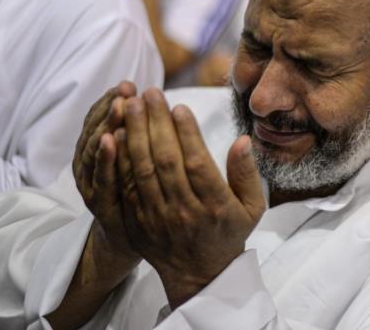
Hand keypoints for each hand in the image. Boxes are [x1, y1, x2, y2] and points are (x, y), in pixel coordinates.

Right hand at [73, 82, 139, 259]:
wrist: (134, 242)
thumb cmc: (141, 195)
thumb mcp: (136, 161)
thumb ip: (135, 130)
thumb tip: (142, 94)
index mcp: (99, 153)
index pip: (99, 121)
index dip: (109, 102)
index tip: (126, 85)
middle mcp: (90, 169)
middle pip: (94, 132)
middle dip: (108, 109)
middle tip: (124, 91)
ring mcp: (93, 189)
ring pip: (93, 154)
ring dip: (104, 128)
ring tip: (118, 107)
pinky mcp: (103, 208)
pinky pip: (101, 182)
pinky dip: (104, 161)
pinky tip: (112, 141)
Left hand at [116, 89, 265, 308]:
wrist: (200, 275)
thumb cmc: (229, 233)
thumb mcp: (252, 207)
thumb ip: (247, 173)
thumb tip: (243, 140)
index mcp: (215, 207)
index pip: (197, 163)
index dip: (186, 133)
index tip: (179, 106)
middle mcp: (184, 212)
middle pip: (165, 162)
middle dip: (155, 123)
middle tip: (149, 93)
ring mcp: (157, 219)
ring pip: (141, 172)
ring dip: (133, 135)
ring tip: (130, 106)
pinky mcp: (137, 224)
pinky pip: (124, 188)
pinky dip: (118, 161)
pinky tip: (116, 135)